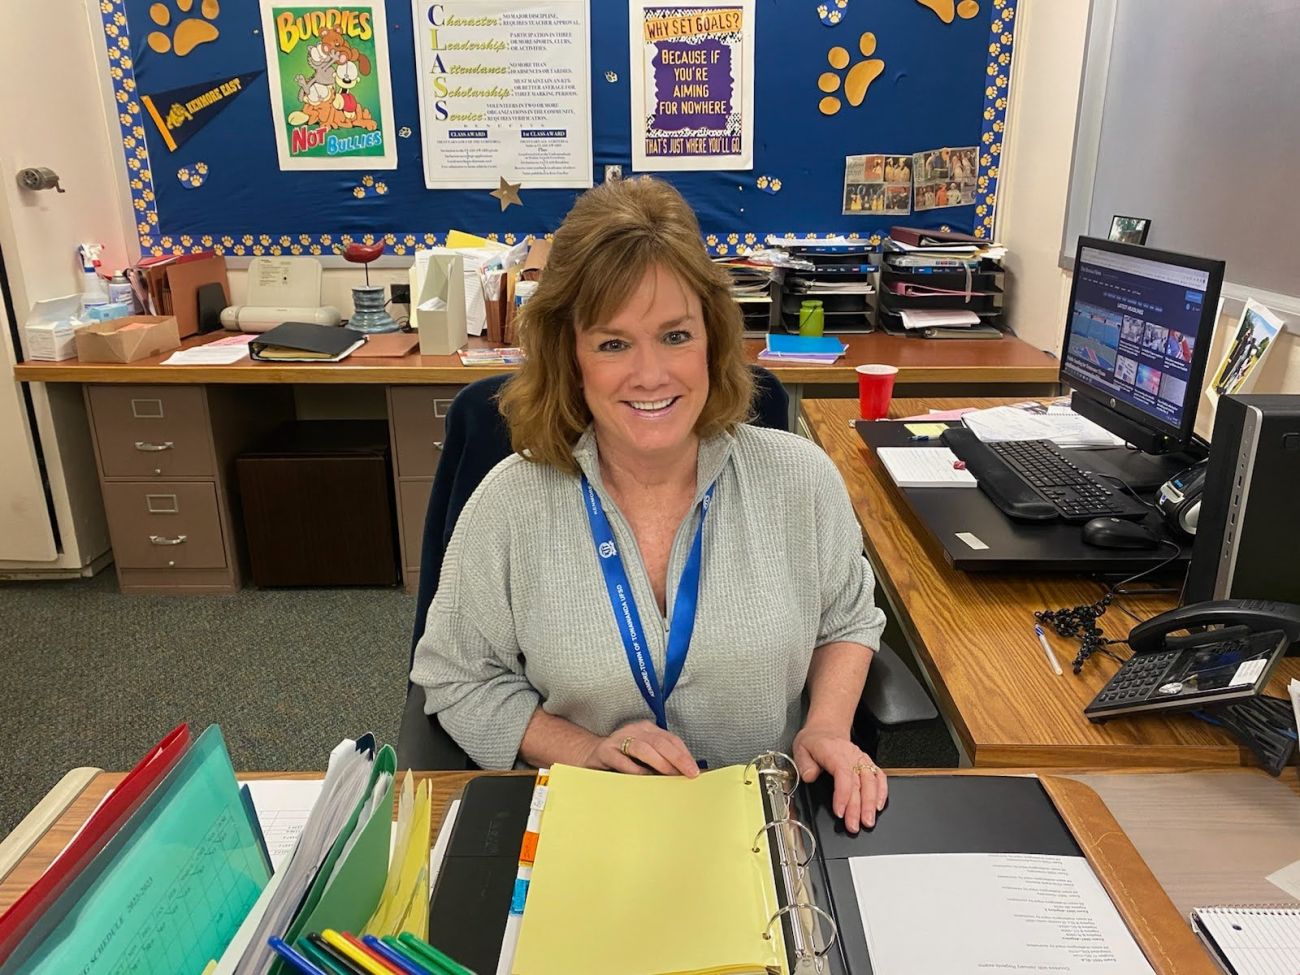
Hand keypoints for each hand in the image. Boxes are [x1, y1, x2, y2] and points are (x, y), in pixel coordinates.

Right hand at [581, 720, 699, 776]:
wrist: (589, 754)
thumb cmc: (623, 757)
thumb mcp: (644, 753)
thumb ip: (661, 759)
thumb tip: (684, 773)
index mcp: (647, 729)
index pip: (670, 739)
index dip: (684, 754)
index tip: (694, 769)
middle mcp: (634, 731)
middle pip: (660, 742)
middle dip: (677, 758)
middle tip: (688, 773)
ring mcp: (619, 740)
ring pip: (643, 748)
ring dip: (659, 762)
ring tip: (670, 774)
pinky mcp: (605, 752)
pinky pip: (622, 761)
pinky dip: (635, 770)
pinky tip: (644, 778)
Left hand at [792, 727, 886, 832]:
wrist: (826, 730)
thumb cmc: (815, 741)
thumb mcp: (801, 748)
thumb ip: (804, 764)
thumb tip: (809, 777)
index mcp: (834, 752)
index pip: (843, 775)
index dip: (843, 795)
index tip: (840, 811)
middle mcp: (851, 755)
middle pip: (858, 783)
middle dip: (857, 807)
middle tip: (854, 825)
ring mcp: (861, 759)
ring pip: (871, 782)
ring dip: (871, 804)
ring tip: (868, 821)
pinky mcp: (868, 763)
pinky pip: (879, 777)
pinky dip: (881, 792)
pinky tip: (878, 806)